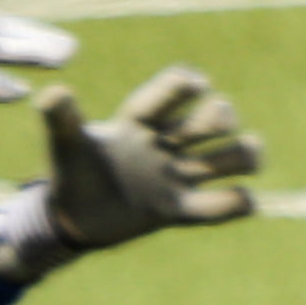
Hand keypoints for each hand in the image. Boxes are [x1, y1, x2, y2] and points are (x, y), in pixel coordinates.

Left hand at [0, 69, 263, 277]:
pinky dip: (239, 203)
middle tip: (222, 122)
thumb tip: (54, 92)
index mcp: (141, 120)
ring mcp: (177, 176)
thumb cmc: (71, 172)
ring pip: (227, 158)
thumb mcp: (64, 145)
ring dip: (247, 153)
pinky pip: (219, 207)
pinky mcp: (179, 210)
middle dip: (222, 116)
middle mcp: (167, 143)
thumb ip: (61, 119)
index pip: (170, 92)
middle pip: (210, 118)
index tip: (200, 85)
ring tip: (251, 158)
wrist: (71, 218)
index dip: (188, 85)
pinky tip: (245, 200)